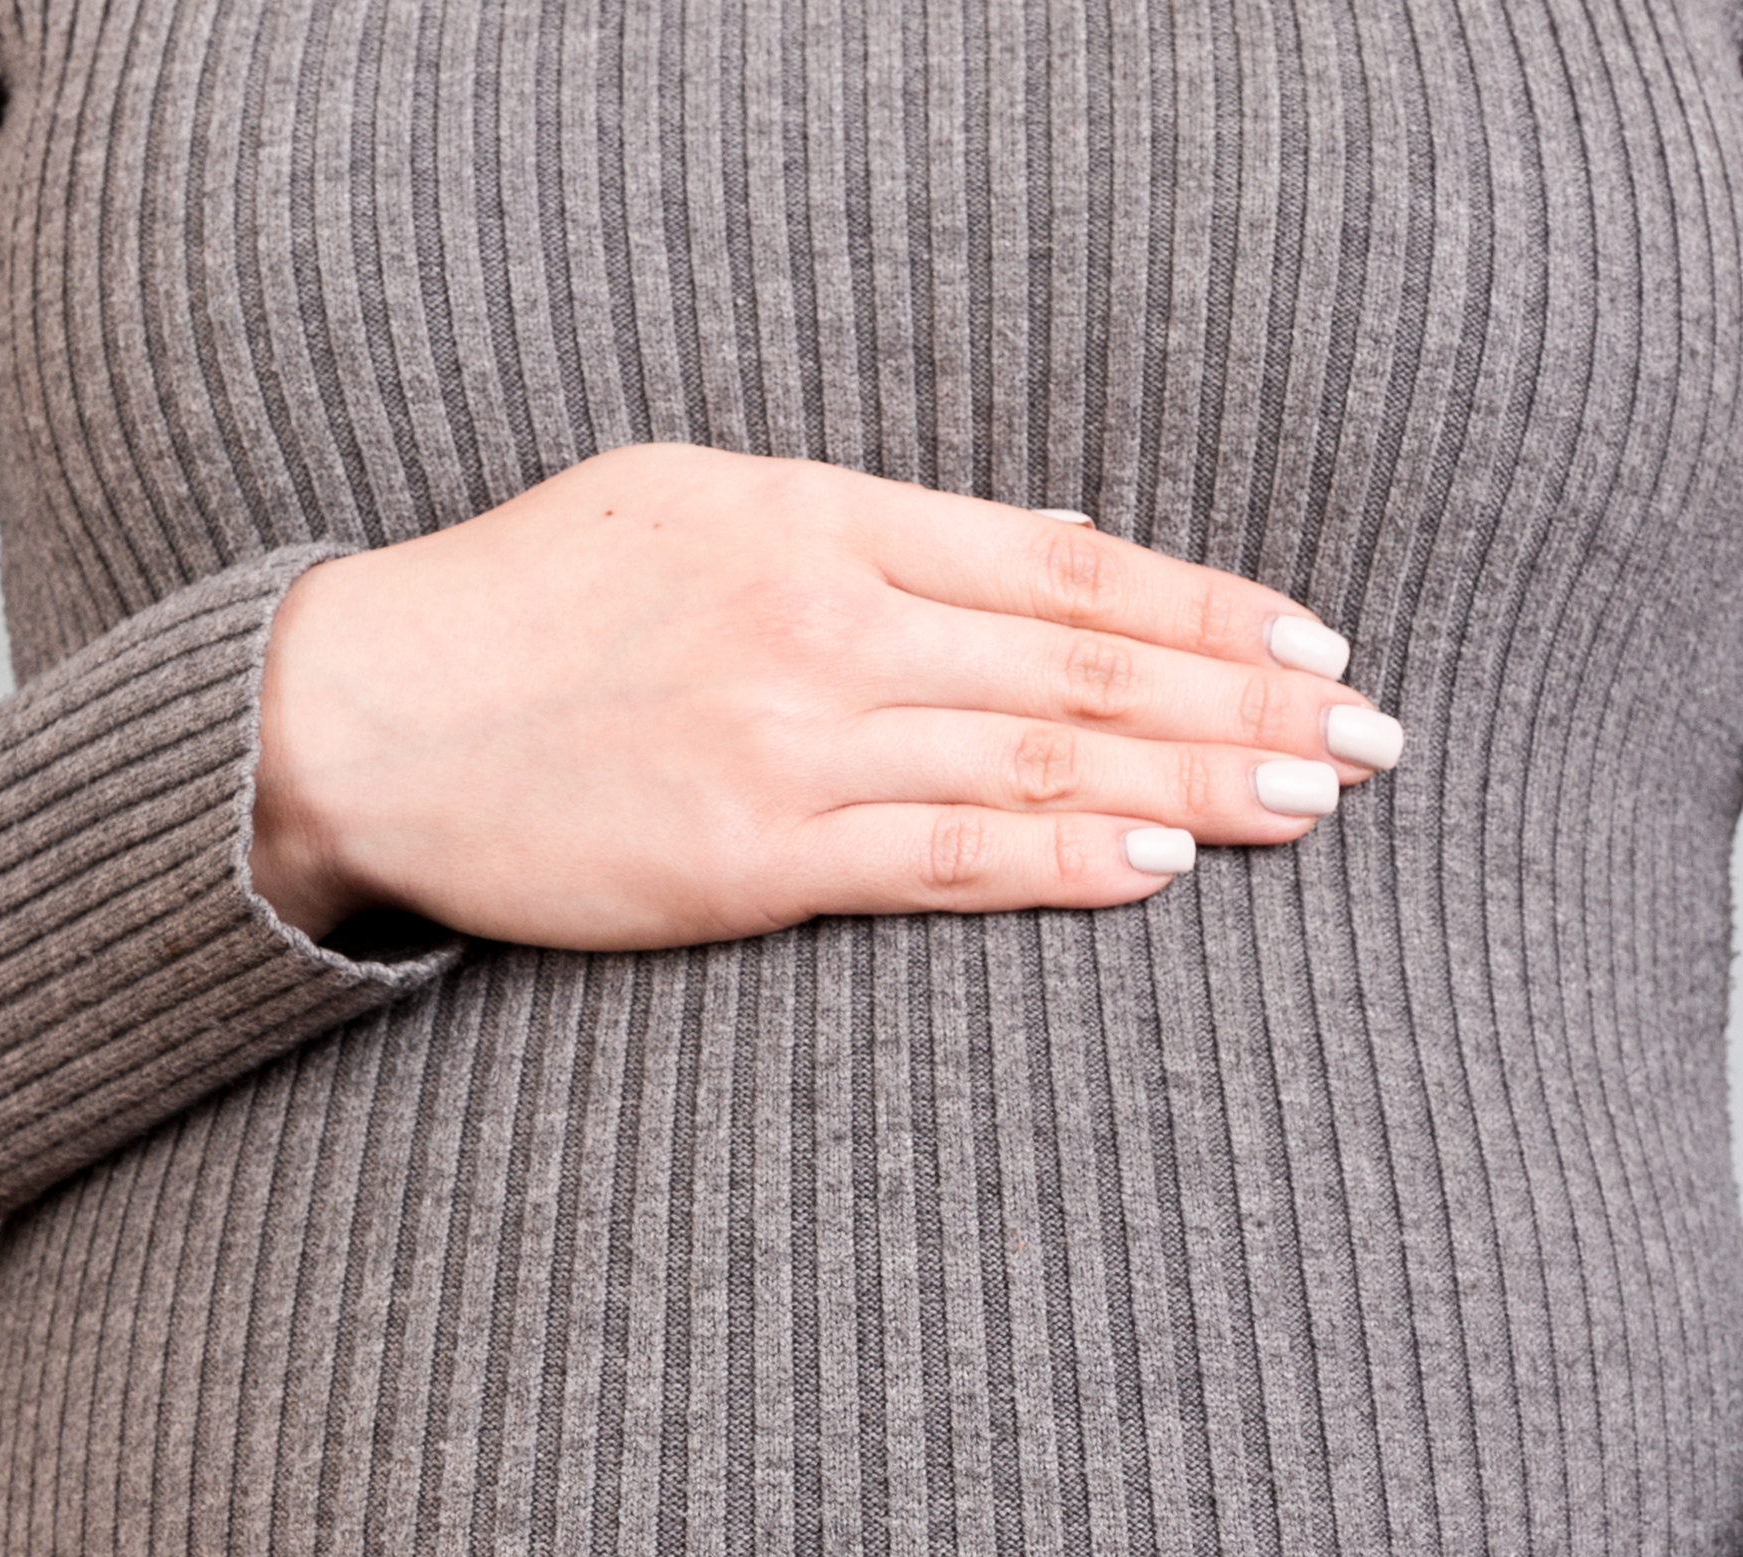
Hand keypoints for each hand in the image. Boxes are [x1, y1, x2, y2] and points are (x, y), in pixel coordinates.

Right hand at [245, 443, 1404, 947]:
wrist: (365, 714)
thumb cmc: (527, 614)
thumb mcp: (696, 510)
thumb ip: (857, 538)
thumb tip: (1027, 567)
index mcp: (821, 515)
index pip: (1065, 561)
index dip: (1205, 603)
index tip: (1314, 640)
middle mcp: (826, 613)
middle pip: (1085, 655)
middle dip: (1248, 696)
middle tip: (1378, 732)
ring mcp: (792, 735)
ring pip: (1041, 753)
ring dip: (1198, 777)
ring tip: (1318, 796)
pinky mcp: (750, 852)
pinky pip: (944, 854)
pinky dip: (1064, 855)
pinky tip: (1163, 860)